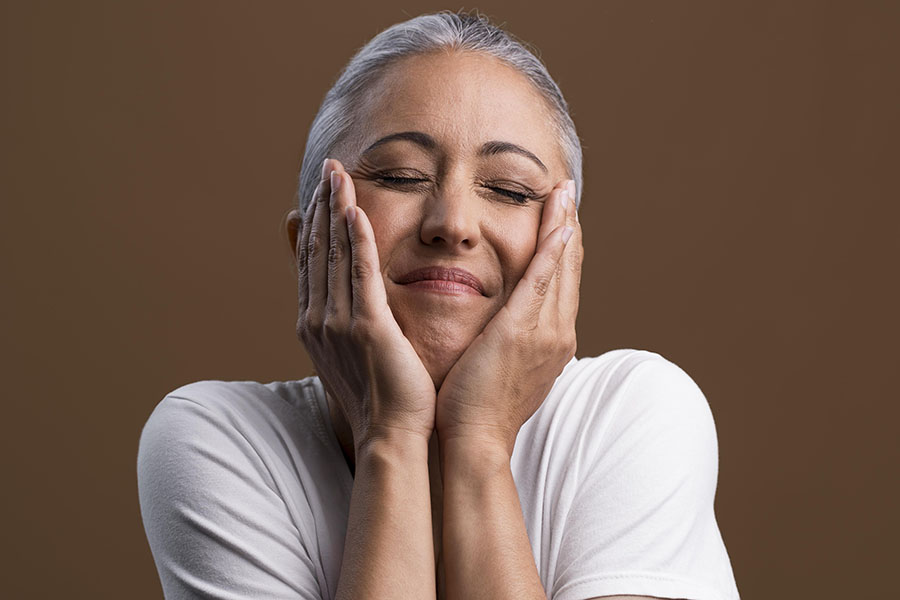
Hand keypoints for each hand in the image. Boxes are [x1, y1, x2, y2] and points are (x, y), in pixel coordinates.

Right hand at [294, 158, 436, 451]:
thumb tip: (344, 297)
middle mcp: (317, 320)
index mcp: (313, 324)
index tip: (322, 189)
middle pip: (316, 250)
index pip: (311, 260)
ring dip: (335, 210)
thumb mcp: (353, 354)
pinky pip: (360, 274)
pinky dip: (355, 240)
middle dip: (321, 205)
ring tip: (339, 174)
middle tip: (329, 167)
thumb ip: (347, 318)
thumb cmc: (380, 397)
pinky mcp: (367, 328)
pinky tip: (355, 210)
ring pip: (334, 255)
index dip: (314, 221)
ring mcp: (338, 324)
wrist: (391, 436)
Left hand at [435, 180, 582, 455]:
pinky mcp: (521, 331)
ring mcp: (544, 333)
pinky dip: (552, 251)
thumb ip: (511, 344)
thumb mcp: (503, 370)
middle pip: (567, 270)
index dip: (563, 248)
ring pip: (559, 269)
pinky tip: (560, 224)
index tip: (561, 218)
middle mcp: (557, 334)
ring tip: (563, 193)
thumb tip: (506, 330)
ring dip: (563, 227)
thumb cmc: (478, 409)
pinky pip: (541, 282)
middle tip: (567, 191)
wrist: (474, 442)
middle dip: (568, 228)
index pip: (560, 284)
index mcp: (551, 341)